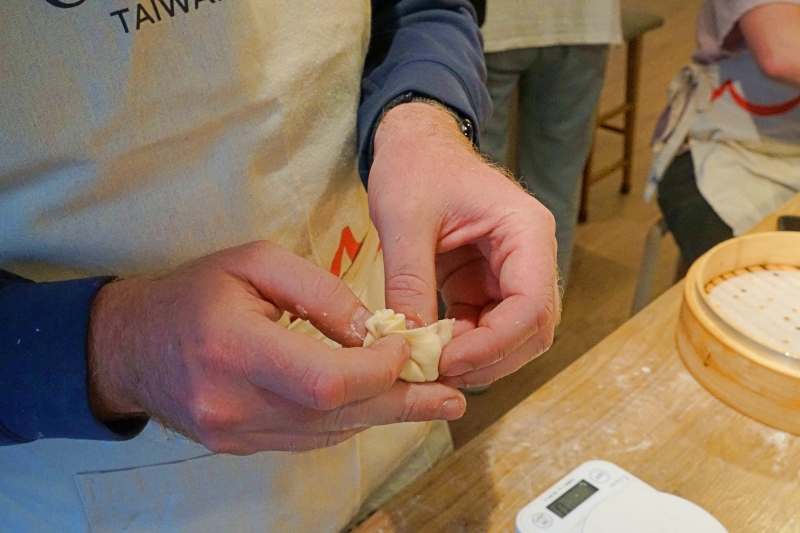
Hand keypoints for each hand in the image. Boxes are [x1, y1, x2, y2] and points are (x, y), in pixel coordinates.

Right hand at [87, 241, 465, 454]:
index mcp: (235, 349)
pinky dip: (346, 419)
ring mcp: (236, 434)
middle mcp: (235, 404)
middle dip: (402, 405)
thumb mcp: (255, 264)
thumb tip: (374, 329)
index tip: (408, 347)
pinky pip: (308, 438)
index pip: (327, 381)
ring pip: (327, 433)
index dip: (378, 371)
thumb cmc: (194, 292)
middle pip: (337, 417)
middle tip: (451, 399)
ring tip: (427, 402)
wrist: (130, 345)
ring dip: (379, 414)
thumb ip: (319, 292)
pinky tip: (373, 404)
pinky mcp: (240, 446)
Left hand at [369, 103, 560, 387]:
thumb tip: (408, 343)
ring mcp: (510, 272)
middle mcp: (530, 256)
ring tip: (428, 364)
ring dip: (475, 358)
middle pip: (532, 330)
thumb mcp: (404, 219)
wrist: (414, 146)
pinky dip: (460, 346)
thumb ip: (408, 281)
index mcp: (526, 231)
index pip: (532, 305)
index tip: (446, 361)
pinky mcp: (485, 284)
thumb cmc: (415, 167)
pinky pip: (484, 328)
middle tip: (437, 374)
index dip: (494, 345)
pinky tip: (427, 349)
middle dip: (489, 360)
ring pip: (512, 336)